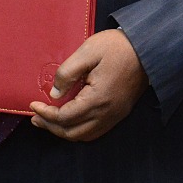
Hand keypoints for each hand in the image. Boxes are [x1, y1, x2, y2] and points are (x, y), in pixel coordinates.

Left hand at [28, 28, 147, 141]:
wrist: (149, 48)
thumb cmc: (118, 46)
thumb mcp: (88, 51)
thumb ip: (67, 73)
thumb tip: (54, 94)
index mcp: (98, 99)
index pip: (64, 117)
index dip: (45, 113)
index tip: (33, 104)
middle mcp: (107, 113)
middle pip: (72, 132)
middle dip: (51, 126)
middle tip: (36, 117)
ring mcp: (116, 115)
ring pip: (84, 135)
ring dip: (64, 131)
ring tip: (49, 121)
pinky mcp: (120, 112)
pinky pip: (96, 131)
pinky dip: (79, 130)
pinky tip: (71, 120)